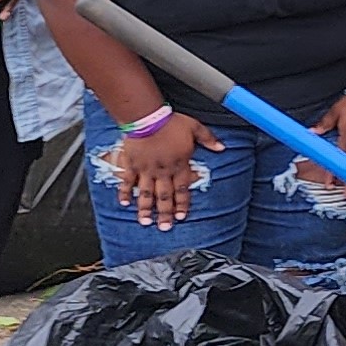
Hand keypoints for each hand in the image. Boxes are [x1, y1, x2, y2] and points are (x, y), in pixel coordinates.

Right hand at [112, 114, 217, 232]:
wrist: (147, 117)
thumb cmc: (170, 122)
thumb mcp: (195, 128)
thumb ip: (208, 139)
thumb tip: (222, 147)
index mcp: (179, 165)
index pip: (182, 190)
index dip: (182, 204)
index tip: (181, 217)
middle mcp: (163, 171)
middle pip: (164, 196)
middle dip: (164, 214)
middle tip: (164, 227)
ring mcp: (146, 169)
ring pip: (146, 193)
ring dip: (145, 209)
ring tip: (145, 222)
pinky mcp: (132, 164)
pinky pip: (127, 181)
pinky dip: (125, 192)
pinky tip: (124, 203)